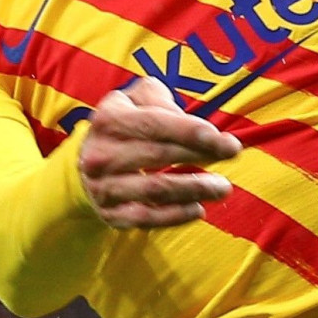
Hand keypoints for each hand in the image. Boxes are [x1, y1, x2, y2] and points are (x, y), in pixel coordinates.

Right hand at [76, 75, 237, 228]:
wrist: (84, 163)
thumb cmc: (123, 125)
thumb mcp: (135, 99)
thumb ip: (161, 100)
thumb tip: (192, 125)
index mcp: (108, 120)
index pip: (157, 125)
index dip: (194, 133)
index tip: (227, 141)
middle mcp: (101, 154)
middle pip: (160, 156)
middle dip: (202, 156)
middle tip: (233, 156)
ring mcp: (103, 187)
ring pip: (156, 190)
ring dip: (195, 189)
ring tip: (223, 187)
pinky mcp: (110, 213)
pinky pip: (146, 218)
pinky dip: (175, 216)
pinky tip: (198, 210)